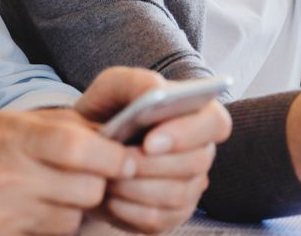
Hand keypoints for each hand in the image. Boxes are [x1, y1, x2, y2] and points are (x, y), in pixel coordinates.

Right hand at [0, 108, 133, 234]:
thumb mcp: (4, 125)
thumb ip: (58, 128)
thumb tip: (116, 135)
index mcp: (10, 135)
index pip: (78, 146)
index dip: (113, 156)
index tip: (127, 160)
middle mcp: (5, 173)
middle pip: (86, 188)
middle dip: (98, 185)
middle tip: (91, 179)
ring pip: (73, 218)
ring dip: (75, 210)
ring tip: (52, 196)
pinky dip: (52, 228)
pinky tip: (33, 215)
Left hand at [77, 68, 231, 232]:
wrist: (84, 150)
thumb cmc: (107, 113)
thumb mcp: (113, 87)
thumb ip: (136, 82)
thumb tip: (158, 91)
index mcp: (197, 113)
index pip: (216, 123)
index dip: (187, 134)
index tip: (150, 142)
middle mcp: (201, 151)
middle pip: (196, 163)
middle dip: (152, 165)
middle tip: (118, 162)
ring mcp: (190, 186)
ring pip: (177, 194)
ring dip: (136, 188)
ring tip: (109, 176)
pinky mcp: (172, 215)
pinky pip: (158, 219)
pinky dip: (128, 209)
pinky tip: (110, 197)